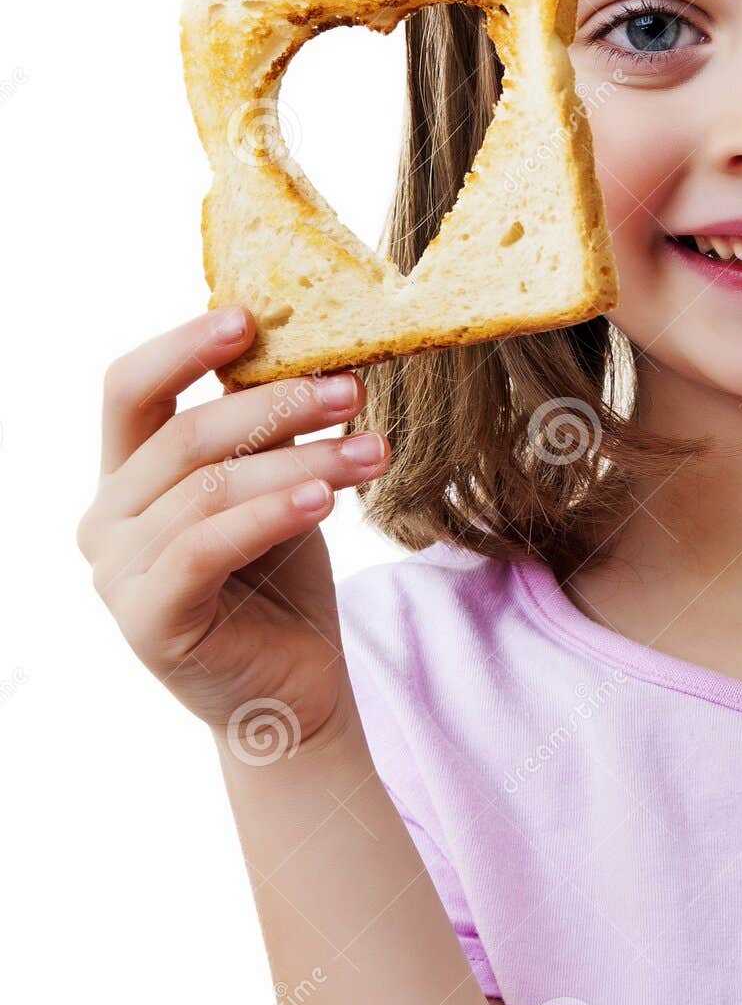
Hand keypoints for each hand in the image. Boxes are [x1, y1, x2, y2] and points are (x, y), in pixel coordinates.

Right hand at [75, 305, 388, 758]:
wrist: (294, 687)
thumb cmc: (282, 575)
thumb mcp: (275, 482)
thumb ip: (266, 426)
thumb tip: (309, 342)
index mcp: (127, 474)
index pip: (130, 388)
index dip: (182, 346)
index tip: (250, 317)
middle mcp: (106, 518)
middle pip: (183, 435)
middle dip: (276, 404)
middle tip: (352, 389)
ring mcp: (117, 573)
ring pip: (208, 489)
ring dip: (301, 461)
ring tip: (373, 452)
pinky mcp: (148, 621)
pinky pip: (205, 547)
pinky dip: (270, 514)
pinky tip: (325, 501)